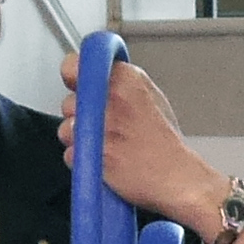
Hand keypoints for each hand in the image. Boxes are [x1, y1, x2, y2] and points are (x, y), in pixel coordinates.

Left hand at [56, 52, 232, 227]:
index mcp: (125, 78)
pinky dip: (84, 161)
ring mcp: (98, 126)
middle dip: (80, 116)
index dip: (74, 78)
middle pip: (69, 102)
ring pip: (66, 129)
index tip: (80, 88)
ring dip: (80, 140)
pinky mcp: (90, 153)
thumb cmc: (165, 143)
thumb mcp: (150, 97)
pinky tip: (106, 162)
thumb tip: (96, 80)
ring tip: (107, 147)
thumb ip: (120, 85)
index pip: (73, 65)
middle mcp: (109, 97)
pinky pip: (71, 155)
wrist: (177, 178)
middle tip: (104, 127)